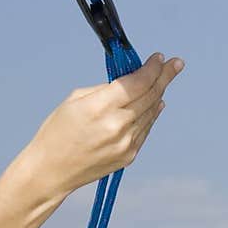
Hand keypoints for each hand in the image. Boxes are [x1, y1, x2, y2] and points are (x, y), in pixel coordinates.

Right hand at [25, 52, 183, 199]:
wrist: (51, 171)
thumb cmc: (58, 131)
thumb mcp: (75, 99)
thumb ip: (105, 89)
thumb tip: (130, 82)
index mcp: (99, 107)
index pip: (137, 82)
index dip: (152, 68)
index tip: (160, 57)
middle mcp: (117, 125)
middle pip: (150, 95)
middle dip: (165, 76)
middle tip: (176, 64)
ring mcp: (125, 143)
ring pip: (151, 112)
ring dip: (159, 94)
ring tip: (163, 80)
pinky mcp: (129, 156)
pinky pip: (145, 129)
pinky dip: (152, 114)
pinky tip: (156, 104)